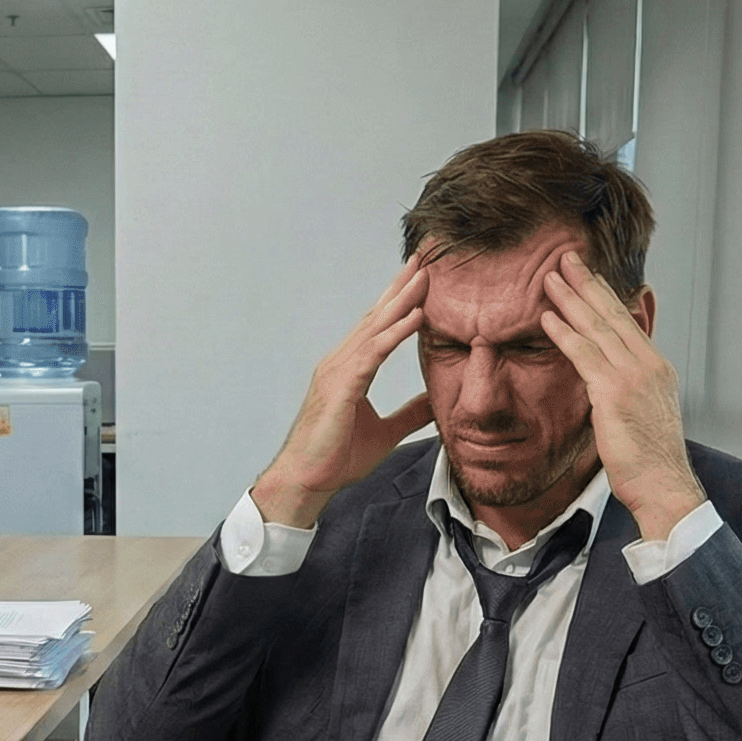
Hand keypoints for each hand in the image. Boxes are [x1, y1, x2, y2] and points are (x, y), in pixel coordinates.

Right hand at [252, 261, 435, 529]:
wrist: (306, 482)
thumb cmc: (335, 460)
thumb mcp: (385, 433)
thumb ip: (409, 413)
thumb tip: (435, 401)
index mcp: (348, 370)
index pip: (377, 327)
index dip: (399, 301)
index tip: (421, 278)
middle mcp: (340, 363)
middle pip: (376, 317)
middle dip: (401, 287)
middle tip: (424, 258)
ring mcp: (337, 371)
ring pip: (375, 328)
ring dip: (402, 300)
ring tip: (425, 276)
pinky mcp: (341, 387)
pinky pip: (373, 353)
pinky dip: (396, 333)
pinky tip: (416, 317)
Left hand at [540, 252, 705, 538]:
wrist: (664, 486)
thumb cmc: (651, 462)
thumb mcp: (642, 417)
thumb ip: (626, 393)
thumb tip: (605, 386)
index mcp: (656, 368)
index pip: (627, 322)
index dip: (605, 295)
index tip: (587, 276)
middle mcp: (648, 364)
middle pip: (613, 314)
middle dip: (587, 283)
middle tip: (566, 257)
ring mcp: (634, 376)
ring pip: (597, 328)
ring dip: (570, 300)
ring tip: (548, 278)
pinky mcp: (615, 393)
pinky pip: (584, 355)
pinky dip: (564, 333)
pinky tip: (547, 317)